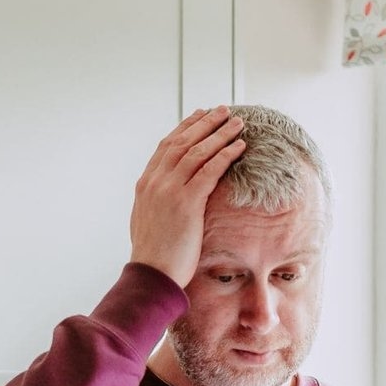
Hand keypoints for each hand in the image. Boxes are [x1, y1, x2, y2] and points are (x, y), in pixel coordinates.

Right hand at [129, 106, 245, 286]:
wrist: (151, 275)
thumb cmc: (154, 257)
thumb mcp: (149, 222)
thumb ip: (157, 203)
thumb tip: (167, 199)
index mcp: (146, 184)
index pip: (166, 146)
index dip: (185, 128)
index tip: (199, 116)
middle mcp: (156, 181)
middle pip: (183, 142)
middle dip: (205, 123)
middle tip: (222, 111)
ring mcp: (170, 190)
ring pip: (198, 151)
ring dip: (219, 134)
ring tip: (236, 123)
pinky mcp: (187, 202)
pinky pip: (210, 170)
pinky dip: (225, 155)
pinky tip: (239, 146)